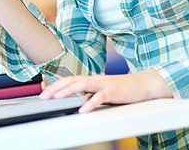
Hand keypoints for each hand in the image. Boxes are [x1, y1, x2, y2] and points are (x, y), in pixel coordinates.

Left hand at [39, 69, 172, 112]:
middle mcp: (96, 80)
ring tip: (57, 98)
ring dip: (68, 91)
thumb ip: (91, 95)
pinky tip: (83, 110)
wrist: (144, 85)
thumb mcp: (103, 92)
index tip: (44, 93)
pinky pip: (101, 97)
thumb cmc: (123, 89)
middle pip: (72, 80)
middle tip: (44, 96)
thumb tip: (77, 102)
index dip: (56, 86)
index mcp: (92, 80)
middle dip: (56, 88)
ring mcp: (105, 85)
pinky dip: (91, 103)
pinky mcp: (115, 92)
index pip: (70, 80)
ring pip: (83, 85)